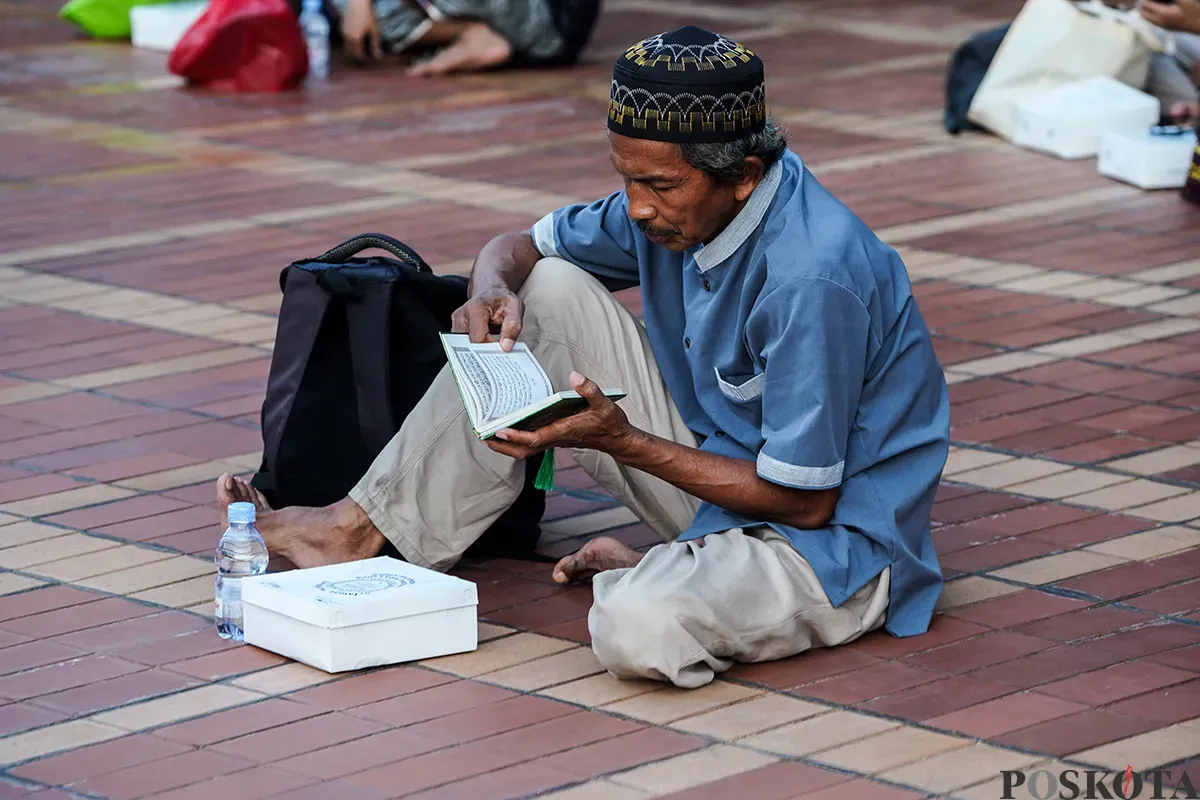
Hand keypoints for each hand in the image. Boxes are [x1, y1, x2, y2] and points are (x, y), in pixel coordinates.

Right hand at [341, 0, 382, 60]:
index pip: (358, 55)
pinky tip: (356, 41)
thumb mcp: (374, 31)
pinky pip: (344, 40)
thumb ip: (375, 45)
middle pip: (349, 53)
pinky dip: (349, 44)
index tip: (369, 59)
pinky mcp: (341, 28)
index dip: (364, 59)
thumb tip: (378, 57)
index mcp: (355, 40)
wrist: (358, 3)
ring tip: (360, 50)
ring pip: (345, 47)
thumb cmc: (368, 16)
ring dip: (352, 51)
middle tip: (364, 57)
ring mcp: (343, 33)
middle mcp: (347, 38)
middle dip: (356, 57)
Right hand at [451, 286, 523, 350]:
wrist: (489, 290)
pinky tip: (486, 349)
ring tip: (493, 351)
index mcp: (475, 308)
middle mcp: (461, 316)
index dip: (491, 349)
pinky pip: (464, 346)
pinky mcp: (456, 330)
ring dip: (479, 353)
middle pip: (469, 346)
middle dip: (484, 355)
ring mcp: (456, 324)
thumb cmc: (502, 299)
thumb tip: (506, 346)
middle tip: (499, 357)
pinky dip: (476, 351)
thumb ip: (513, 326)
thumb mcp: (515, 307)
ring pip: (465, 348)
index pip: (479, 339)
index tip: (503, 352)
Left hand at [486, 372, 638, 457]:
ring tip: (488, 431)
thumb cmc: (611, 423)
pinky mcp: (554, 437)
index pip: (534, 439)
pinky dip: (516, 437)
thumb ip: (590, 389)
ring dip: (506, 443)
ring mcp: (553, 439)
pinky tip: (509, 424)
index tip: (498, 429)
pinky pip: (530, 442)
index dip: (515, 436)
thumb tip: (574, 375)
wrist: (618, 439)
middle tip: (482, 434)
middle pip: (522, 450)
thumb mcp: (605, 403)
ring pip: (524, 449)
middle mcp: (555, 438)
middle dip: (502, 445)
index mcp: (563, 431)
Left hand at [1139, 0, 1199, 32]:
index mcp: (1162, 13)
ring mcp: (1161, 25)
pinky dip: (1150, 14)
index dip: (1143, 0)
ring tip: (1149, 2)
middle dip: (1141, 5)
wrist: (1198, 25)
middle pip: (1143, 13)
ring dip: (1145, 10)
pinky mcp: (1164, 27)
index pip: (1145, 6)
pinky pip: (1152, 21)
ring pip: (1147, 18)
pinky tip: (1156, 9)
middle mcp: (1158, 21)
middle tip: (1143, 0)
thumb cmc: (1192, 12)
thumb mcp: (1183, 1)